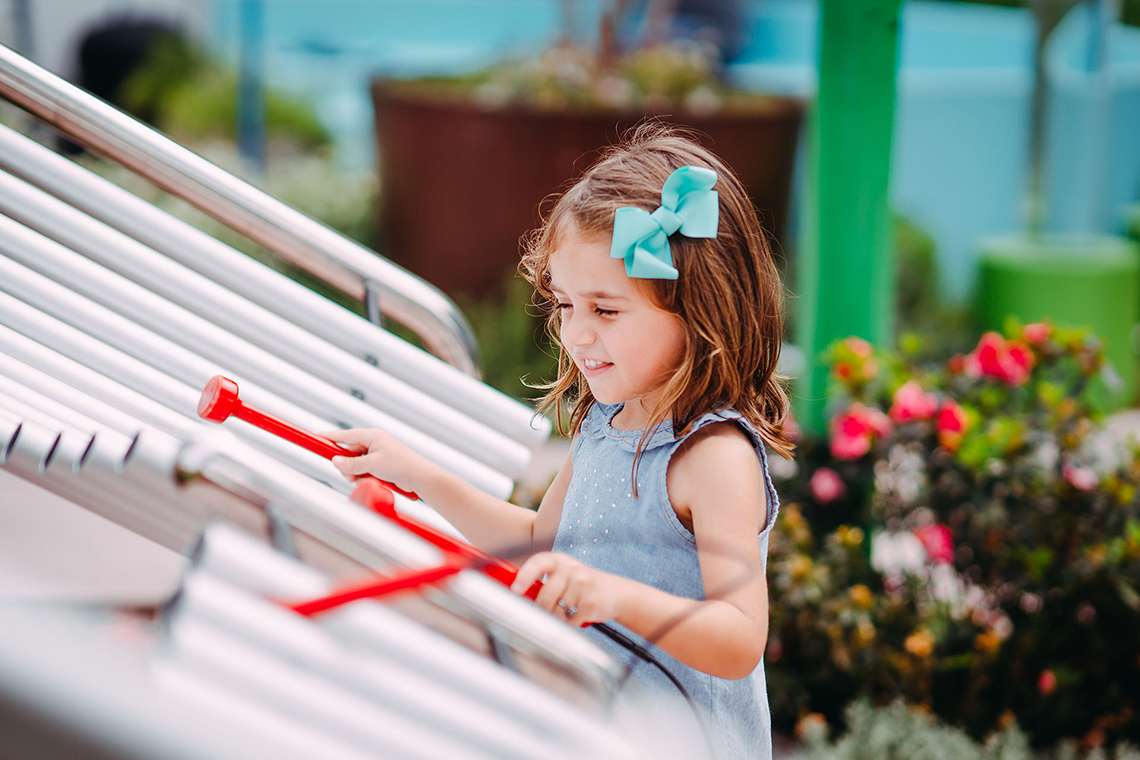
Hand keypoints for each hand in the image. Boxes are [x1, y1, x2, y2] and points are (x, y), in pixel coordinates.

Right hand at [320, 428, 426, 494]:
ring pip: (354, 465)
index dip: (328, 437)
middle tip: (354, 475)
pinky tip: (374, 481)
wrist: (420, 478)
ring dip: (357, 474)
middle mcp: (373, 443)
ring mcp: (376, 455)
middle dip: (348, 467)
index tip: (314, 437)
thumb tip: (336, 461)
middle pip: (347, 453)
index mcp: (372, 436)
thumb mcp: (373, 464)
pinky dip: (365, 478)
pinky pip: (363, 472)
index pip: (344, 435)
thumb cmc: (403, 465)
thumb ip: (352, 464)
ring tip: (369, 479)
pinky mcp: (379, 466)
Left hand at [511, 552, 625, 625]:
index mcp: (559, 560)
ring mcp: (583, 585)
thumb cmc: (581, 584)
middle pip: (545, 595)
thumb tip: (517, 597)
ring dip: (558, 617)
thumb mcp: (562, 575)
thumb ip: (541, 582)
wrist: (614, 592)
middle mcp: (572, 569)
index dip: (525, 576)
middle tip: (544, 611)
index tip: (516, 590)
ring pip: (557, 611)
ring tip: (566, 610)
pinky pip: (570, 621)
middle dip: (541, 608)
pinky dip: (570, 623)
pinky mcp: (591, 603)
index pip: (538, 563)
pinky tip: (576, 615)